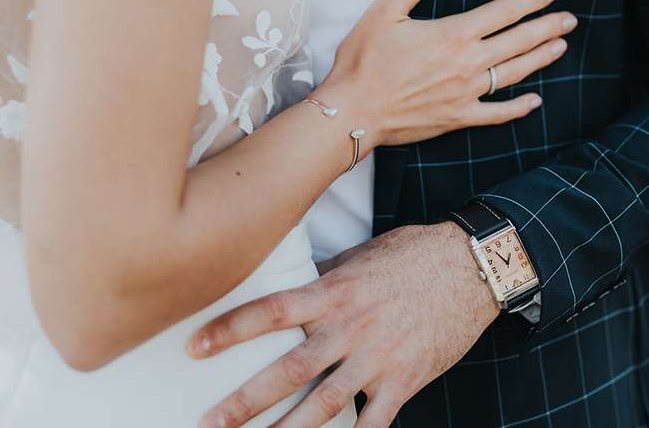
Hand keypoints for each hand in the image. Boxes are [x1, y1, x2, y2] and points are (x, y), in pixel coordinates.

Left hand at [189, 222, 498, 426]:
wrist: (470, 266)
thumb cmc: (413, 254)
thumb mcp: (363, 255)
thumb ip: (328, 276)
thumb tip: (299, 285)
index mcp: (335, 290)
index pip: (273, 310)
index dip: (232, 329)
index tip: (196, 346)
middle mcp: (350, 326)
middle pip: (289, 368)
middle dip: (246, 400)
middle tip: (209, 422)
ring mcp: (377, 357)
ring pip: (323, 405)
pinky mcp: (405, 380)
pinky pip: (374, 422)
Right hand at [315, 0, 575, 149]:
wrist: (353, 110)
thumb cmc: (365, 60)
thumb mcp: (385, 11)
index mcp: (453, 34)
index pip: (503, 12)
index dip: (530, 1)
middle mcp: (467, 64)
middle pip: (518, 41)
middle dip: (546, 28)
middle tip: (569, 20)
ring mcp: (466, 93)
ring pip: (513, 73)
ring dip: (539, 58)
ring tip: (560, 47)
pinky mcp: (458, 117)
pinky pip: (496, 113)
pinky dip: (517, 108)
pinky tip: (534, 101)